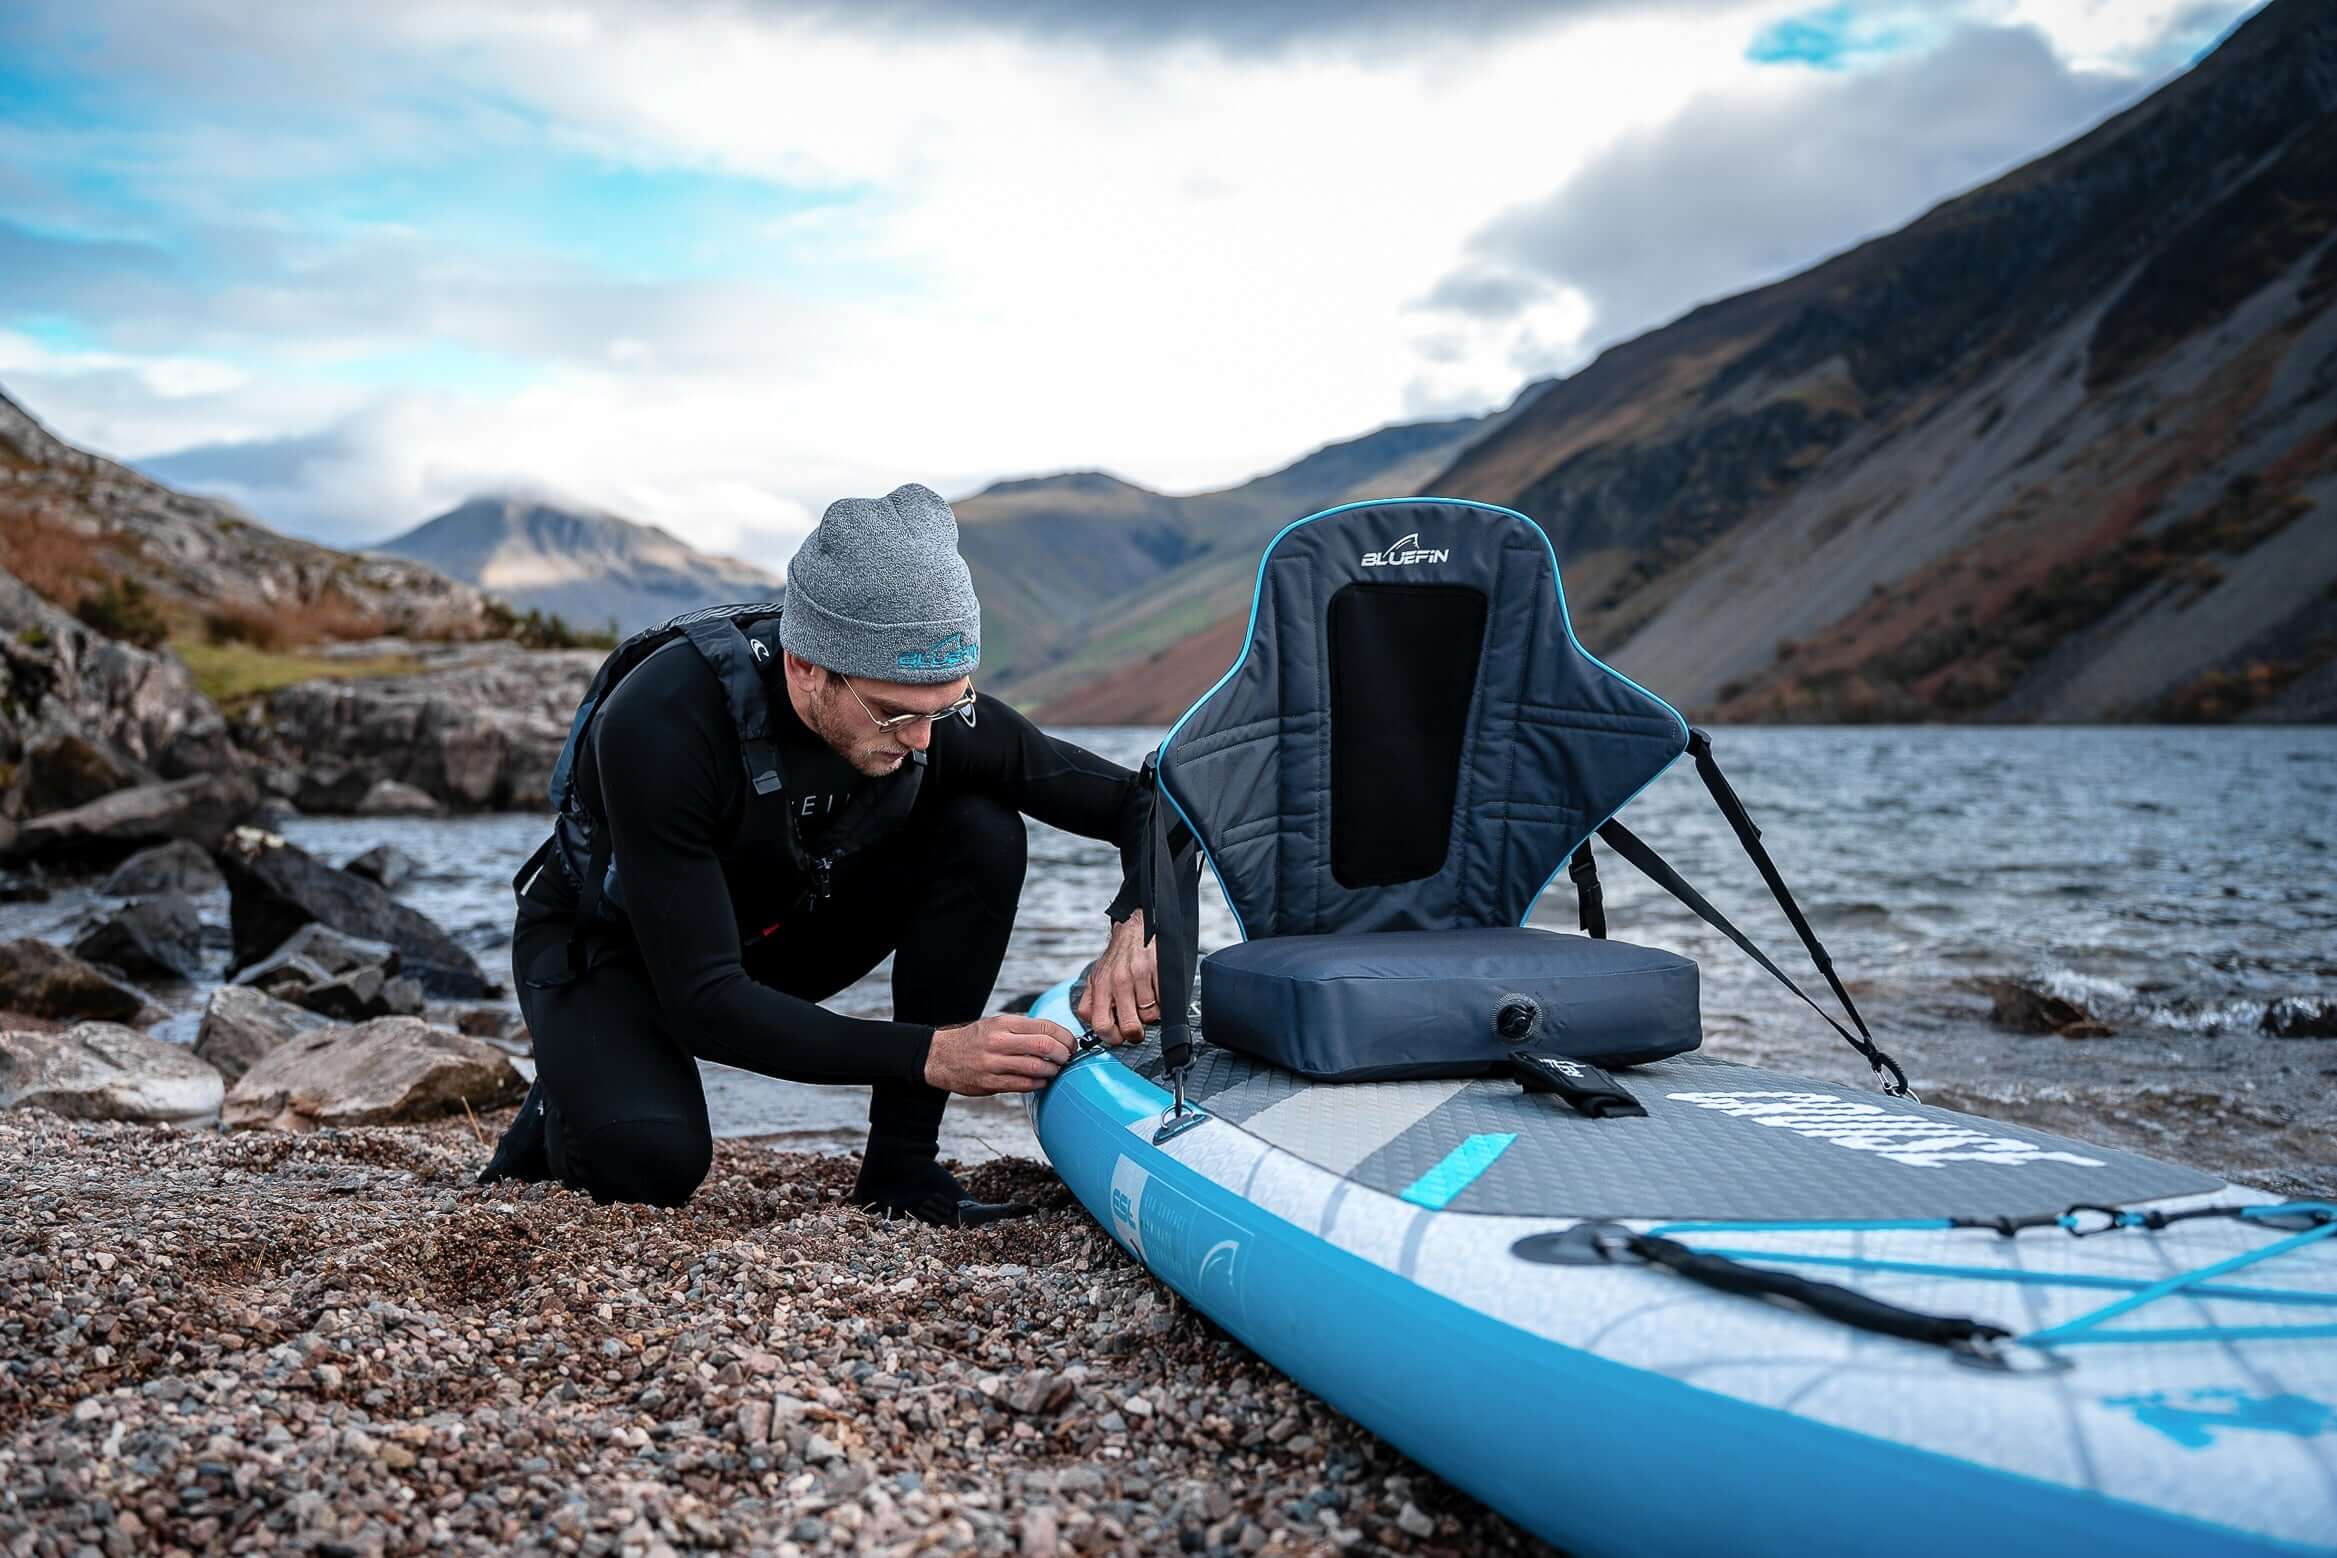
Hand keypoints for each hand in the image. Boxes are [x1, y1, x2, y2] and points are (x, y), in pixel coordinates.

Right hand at [924, 1013, 1076, 1095]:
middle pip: (1044, 1046)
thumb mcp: (997, 1025)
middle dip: (1063, 1054)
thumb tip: (1058, 1038)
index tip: (1071, 1044)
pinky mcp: (989, 1083)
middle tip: (1067, 1059)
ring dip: (1052, 1071)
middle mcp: (999, 1041)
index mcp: (1004, 1023)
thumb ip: (1024, 1030)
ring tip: (1054, 1070)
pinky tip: (1041, 1081)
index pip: (1045, 1026)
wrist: (940, 1056)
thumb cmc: (975, 1040)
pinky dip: (1038, 1084)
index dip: (1065, 1037)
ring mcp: (993, 1063)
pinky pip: (1023, 1085)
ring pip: (1036, 1067)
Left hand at [1075, 910, 1158, 1045]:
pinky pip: (1164, 1001)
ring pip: (1150, 1015)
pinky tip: (1155, 990)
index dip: (1112, 1038)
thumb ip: (1091, 1003)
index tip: (1119, 1037)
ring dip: (1151, 1014)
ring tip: (1146, 1001)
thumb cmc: (1118, 957)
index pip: (1101, 1026)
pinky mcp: (1157, 970)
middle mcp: (1117, 981)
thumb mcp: (1096, 977)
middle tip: (1138, 1029)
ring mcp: (1138, 975)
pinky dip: (1162, 1001)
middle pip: (1129, 1027)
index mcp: (1100, 985)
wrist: (1135, 928)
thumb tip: (1094, 1030)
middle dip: (1136, 1033)